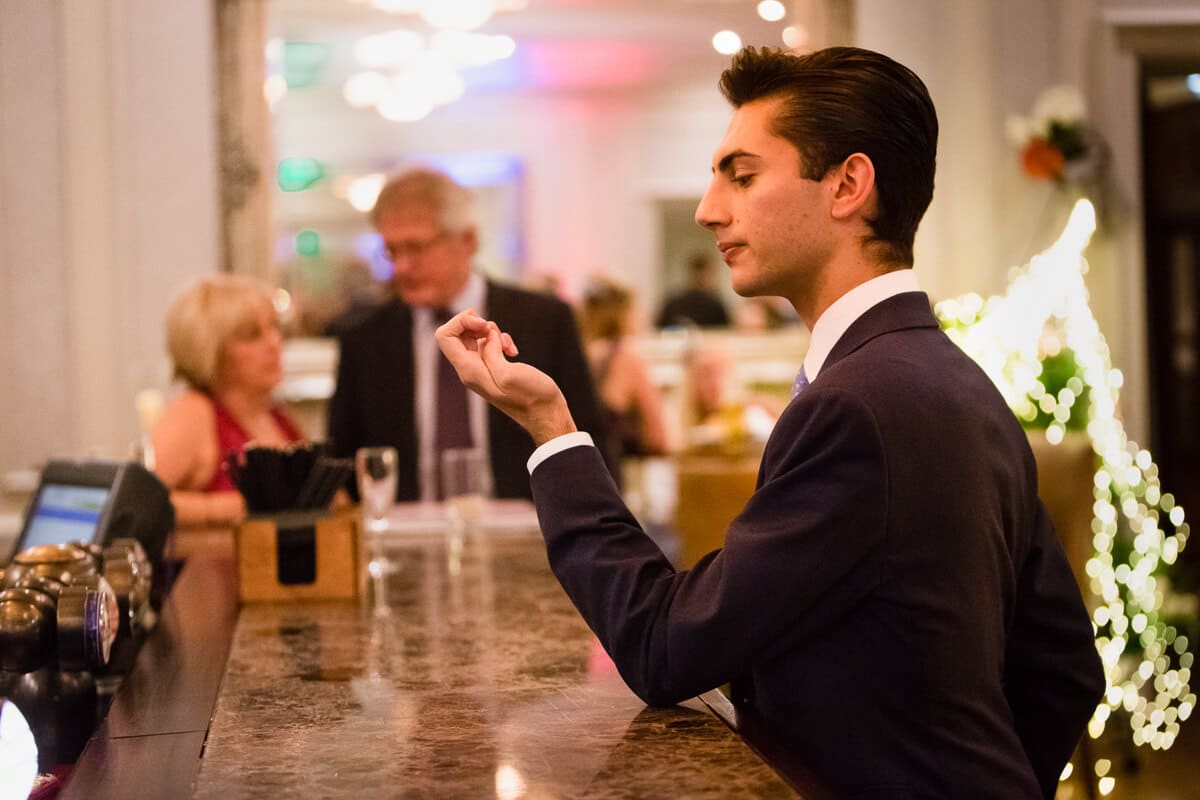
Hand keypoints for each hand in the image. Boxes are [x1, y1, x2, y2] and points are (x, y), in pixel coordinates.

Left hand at [435, 311, 577, 445]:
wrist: (545, 414)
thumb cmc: (531, 397)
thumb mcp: (509, 374)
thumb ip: (491, 351)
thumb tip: (487, 335)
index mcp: (469, 371)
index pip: (444, 336)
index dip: (461, 322)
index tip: (484, 325)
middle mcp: (470, 370)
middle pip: (456, 334)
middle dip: (476, 324)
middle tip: (495, 331)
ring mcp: (481, 369)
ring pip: (475, 337)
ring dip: (491, 332)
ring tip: (509, 346)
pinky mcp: (494, 369)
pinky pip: (488, 345)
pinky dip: (500, 341)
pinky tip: (513, 351)